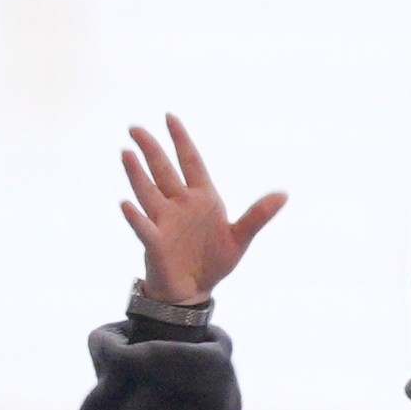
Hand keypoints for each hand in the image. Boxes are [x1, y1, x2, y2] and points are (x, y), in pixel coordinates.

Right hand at [119, 117, 285, 305]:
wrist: (194, 291)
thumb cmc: (214, 262)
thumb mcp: (240, 238)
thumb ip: (258, 216)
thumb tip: (284, 194)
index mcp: (202, 198)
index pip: (190, 162)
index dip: (181, 140)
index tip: (170, 117)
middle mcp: (179, 204)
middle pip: (163, 170)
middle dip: (151, 149)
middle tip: (135, 128)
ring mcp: (164, 221)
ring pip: (148, 192)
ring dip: (137, 174)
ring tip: (126, 153)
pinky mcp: (155, 243)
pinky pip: (144, 227)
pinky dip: (136, 216)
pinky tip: (127, 203)